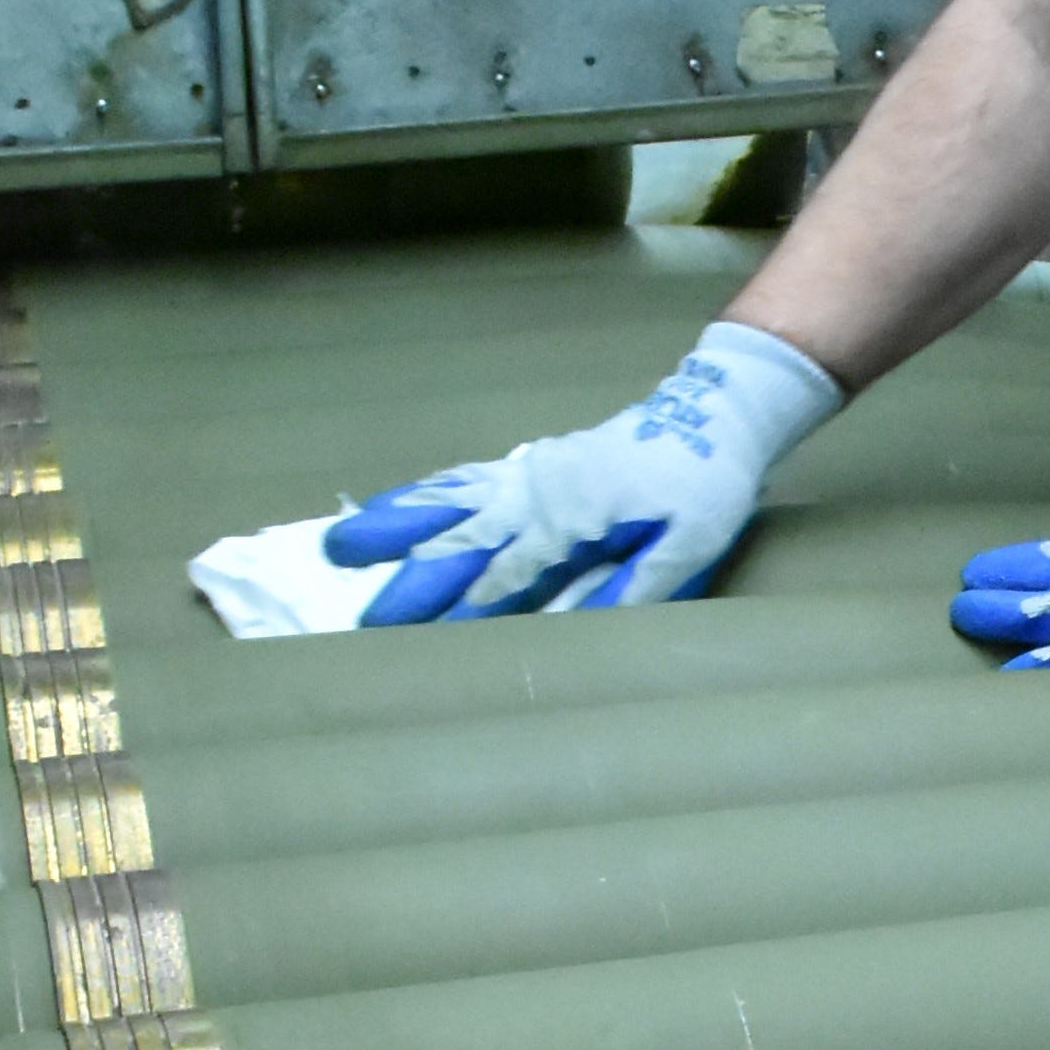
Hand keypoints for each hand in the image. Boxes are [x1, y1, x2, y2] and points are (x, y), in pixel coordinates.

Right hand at [328, 319, 842, 619]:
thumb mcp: (689, 541)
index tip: (418, 637)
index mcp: (571, 517)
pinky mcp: (529, 467)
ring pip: (448, 503)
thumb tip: (580, 624)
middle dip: (411, 580)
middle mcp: (537, 494)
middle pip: (462, 541)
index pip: (508, 574)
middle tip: (361, 616)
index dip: (465, 607)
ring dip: (394, 525)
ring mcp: (527, 476)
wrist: (710, 413)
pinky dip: (421, 495)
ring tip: (339, 545)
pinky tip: (389, 509)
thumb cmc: (705, 483)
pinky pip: (463, 481)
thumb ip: (636, 582)